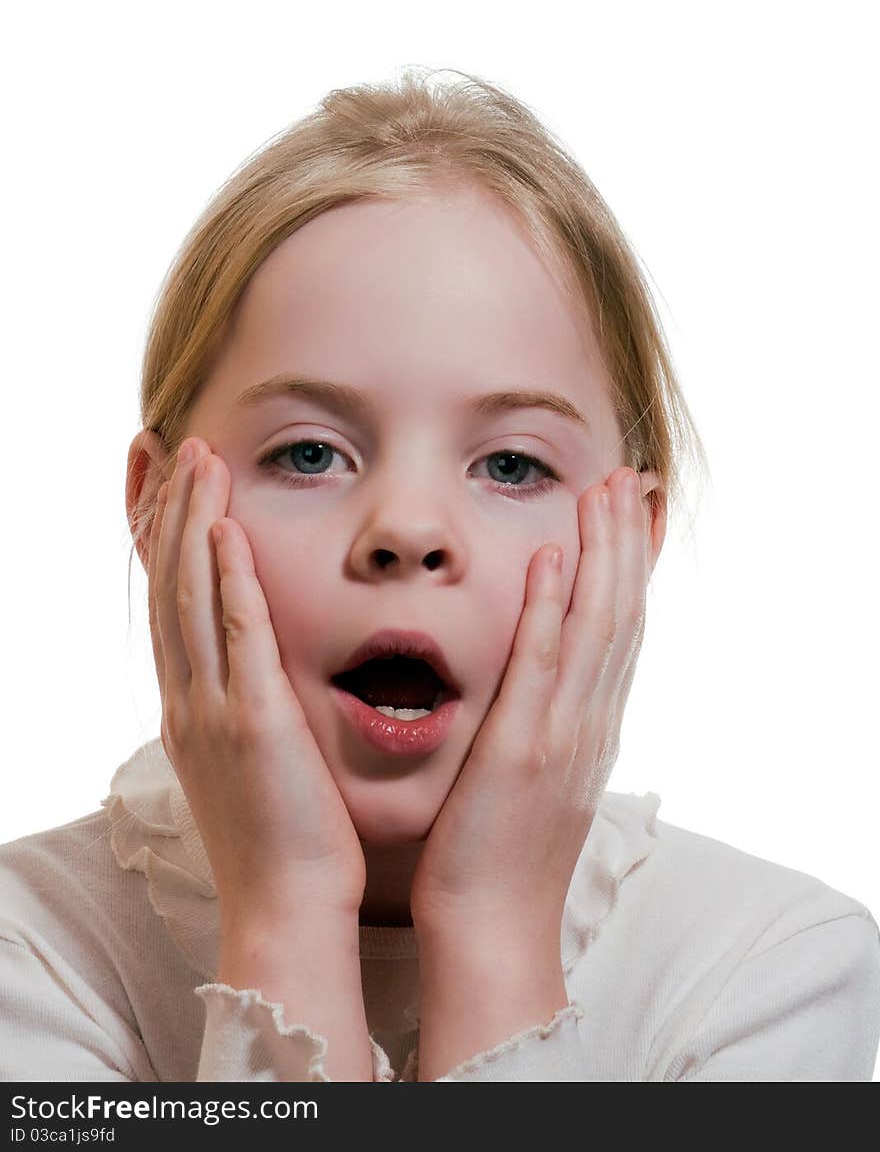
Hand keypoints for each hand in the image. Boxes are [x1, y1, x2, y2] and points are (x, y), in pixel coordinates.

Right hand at [149, 436, 366, 932]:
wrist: (289, 907)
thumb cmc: (287, 837)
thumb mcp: (253, 761)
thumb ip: (247, 707)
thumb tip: (256, 671)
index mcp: (190, 709)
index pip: (168, 604)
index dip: (164, 539)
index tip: (168, 483)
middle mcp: (188, 701)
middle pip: (168, 584)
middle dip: (168, 510)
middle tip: (175, 446)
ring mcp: (213, 710)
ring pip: (190, 596)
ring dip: (191, 522)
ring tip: (199, 460)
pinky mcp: (252, 722)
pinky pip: (234, 635)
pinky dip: (225, 579)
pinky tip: (224, 530)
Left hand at [409, 466, 651, 946]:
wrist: (492, 931)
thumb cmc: (498, 859)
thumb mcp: (535, 780)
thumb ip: (547, 724)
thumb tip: (547, 688)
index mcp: (591, 727)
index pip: (621, 629)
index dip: (631, 566)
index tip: (633, 512)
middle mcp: (590, 722)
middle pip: (621, 613)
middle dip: (627, 541)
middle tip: (630, 477)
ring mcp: (563, 734)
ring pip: (597, 625)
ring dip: (603, 553)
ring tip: (606, 491)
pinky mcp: (523, 748)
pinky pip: (542, 664)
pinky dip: (553, 607)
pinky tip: (551, 557)